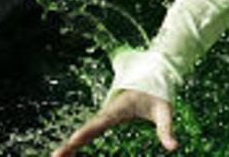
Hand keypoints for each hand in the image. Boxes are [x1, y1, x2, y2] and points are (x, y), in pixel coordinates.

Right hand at [51, 90, 177, 156]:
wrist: (153, 79)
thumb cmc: (158, 96)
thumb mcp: (164, 112)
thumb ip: (167, 130)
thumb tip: (174, 147)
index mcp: (119, 108)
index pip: (101, 122)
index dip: (88, 131)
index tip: (75, 139)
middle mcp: (108, 112)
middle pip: (87, 129)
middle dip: (71, 142)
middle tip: (55, 156)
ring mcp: (104, 117)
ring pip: (84, 131)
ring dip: (69, 144)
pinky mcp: (104, 121)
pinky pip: (88, 132)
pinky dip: (75, 142)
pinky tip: (66, 154)